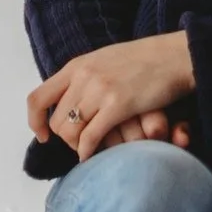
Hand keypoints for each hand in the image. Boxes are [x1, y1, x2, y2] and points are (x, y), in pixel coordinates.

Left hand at [28, 33, 195, 160]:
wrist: (175, 55)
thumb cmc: (145, 60)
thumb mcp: (104, 60)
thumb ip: (84, 77)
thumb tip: (70, 99)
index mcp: (76, 66)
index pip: (37, 98)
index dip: (35, 122)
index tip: (43, 135)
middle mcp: (83, 77)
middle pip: (56, 121)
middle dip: (66, 138)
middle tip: (81, 144)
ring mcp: (99, 90)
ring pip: (70, 131)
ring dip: (77, 146)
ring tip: (90, 148)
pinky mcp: (118, 104)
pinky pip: (90, 137)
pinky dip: (87, 152)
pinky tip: (93, 156)